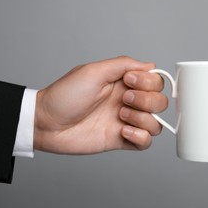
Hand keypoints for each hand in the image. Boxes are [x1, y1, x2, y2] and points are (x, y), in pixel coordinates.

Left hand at [33, 56, 166, 153]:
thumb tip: (150, 65)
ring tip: (121, 118)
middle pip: (160, 102)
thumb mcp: (93, 71)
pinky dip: (141, 137)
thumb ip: (123, 64)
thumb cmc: (65, 95)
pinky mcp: (121, 140)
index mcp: (123, 83)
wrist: (47, 123)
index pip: (155, 81)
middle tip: (123, 100)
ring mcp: (126, 122)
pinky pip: (146, 142)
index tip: (128, 81)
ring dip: (143, 119)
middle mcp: (128, 101)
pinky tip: (123, 132)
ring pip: (157, 123)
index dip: (148, 82)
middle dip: (147, 101)